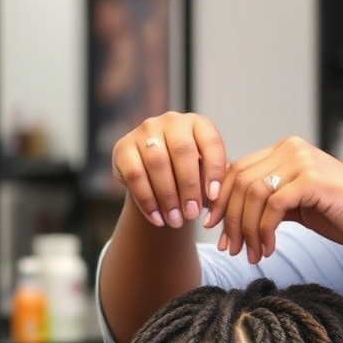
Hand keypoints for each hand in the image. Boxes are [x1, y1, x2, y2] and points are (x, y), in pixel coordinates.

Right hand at [111, 112, 227, 228]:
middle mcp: (172, 121)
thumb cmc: (191, 175)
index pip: (211, 142)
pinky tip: (157, 218)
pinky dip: (147, 200)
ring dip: (167, 197)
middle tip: (192, 215)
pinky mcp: (123, 147)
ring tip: (176, 221)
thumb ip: (216, 183)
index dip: (214, 170)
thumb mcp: (206, 176)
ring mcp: (145, 131)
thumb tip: (219, 199)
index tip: (215, 197)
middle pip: (182, 152)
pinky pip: (135, 175)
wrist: (157, 177)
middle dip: (189, 187)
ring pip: (157, 163)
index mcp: (198, 124)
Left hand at [208, 136, 342, 263]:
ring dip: (246, 229)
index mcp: (286, 150)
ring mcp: (302, 162)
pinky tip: (268, 250)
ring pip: (252, 195)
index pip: (237, 170)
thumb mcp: (301, 204)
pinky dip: (264, 232)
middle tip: (229, 248)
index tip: (215, 229)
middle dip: (229, 218)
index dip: (221, 200)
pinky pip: (272, 208)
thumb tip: (235, 216)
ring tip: (250, 254)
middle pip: (239, 181)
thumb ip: (273, 201)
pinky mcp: (311, 181)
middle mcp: (291, 149)